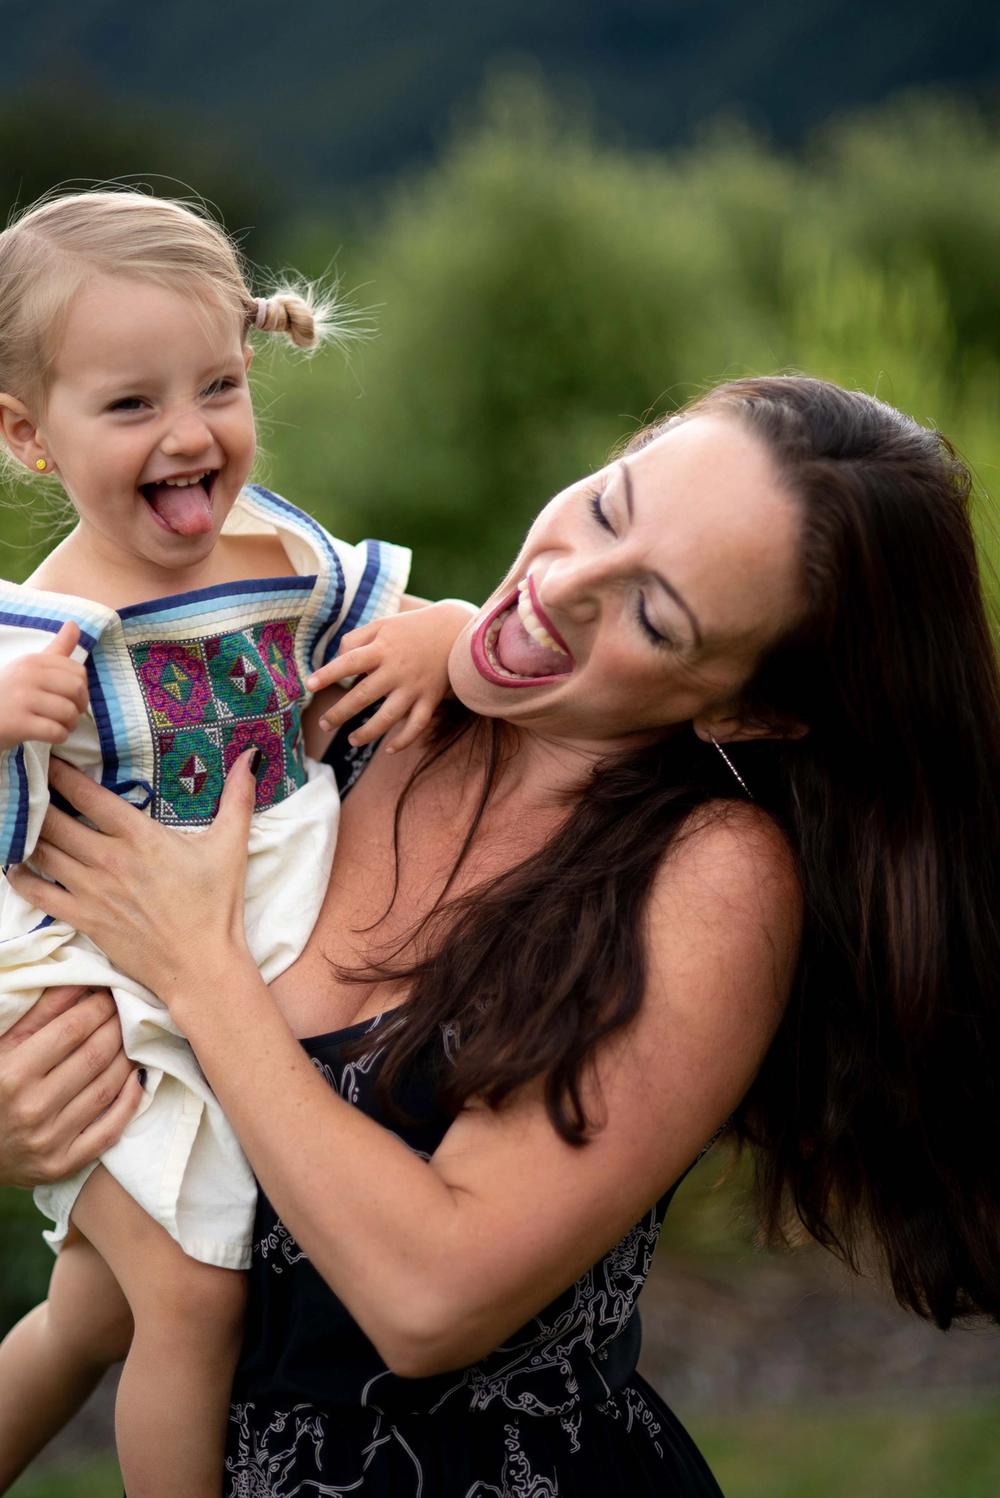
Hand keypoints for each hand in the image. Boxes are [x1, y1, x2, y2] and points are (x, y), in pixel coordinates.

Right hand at [0, 620, 87, 750]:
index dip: (82, 689)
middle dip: (79, 707)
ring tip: (59, 725)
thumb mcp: (30, 667)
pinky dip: (60, 736)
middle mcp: (27, 676)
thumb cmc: (10, 694)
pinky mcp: (19, 724)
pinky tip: (50, 735)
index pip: (78, 671)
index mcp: (33, 661)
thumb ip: (56, 649)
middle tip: (68, 714)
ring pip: (69, 713)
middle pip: (77, 690)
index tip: (70, 697)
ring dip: (70, 725)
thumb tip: (74, 623)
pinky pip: (56, 731)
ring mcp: (22, 699)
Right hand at [0, 985, 140, 1185]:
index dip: (97, 1007)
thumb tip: (80, 982)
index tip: (109, 992)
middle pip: (94, 1056)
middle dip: (116, 1026)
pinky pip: (109, 1129)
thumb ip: (41, 1014)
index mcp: (11, 1074)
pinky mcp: (62, 1164)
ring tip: (132, 1038)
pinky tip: (137, 1078)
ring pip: (107, 1088)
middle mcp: (32, 1109)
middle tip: (127, 1010)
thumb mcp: (3, 1046)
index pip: (72, 1030)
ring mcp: (50, 1140)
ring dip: (128, 1057)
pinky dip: (130, 1101)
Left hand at [5, 754, 257, 1004]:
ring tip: (19, 817)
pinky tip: (14, 866)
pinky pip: (38, 894)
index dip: (61, 772)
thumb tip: (251, 756)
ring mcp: (91, 891)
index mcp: (139, 837)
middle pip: (54, 819)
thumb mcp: (230, 845)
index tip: (48, 757)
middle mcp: (107, 860)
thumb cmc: (217, 905)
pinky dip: (21, 877)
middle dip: (37, 798)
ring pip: (41, 852)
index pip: (87, 795)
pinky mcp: (83, 919)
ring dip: (27, 832)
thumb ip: (238, 797)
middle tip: (26, 783)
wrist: (201, 966)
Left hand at [306, 600, 474, 752]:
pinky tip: (389, 749)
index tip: (310, 685)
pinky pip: (417, 725)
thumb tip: (337, 661)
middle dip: (340, 713)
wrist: (456, 630)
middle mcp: (397, 669)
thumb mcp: (383, 624)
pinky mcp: (431, 698)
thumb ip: (356, 639)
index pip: (349, 662)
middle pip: (364, 696)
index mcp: (382, 648)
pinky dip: (404, 740)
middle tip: (324, 724)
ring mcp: (414, 686)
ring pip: (388, 717)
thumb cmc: (412, 628)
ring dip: (368, 733)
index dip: (328, 674)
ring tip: (352, 741)